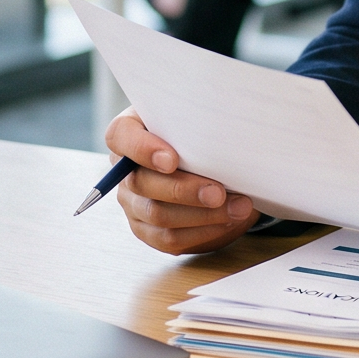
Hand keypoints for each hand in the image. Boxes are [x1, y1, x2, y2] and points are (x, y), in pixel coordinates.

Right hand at [105, 111, 256, 255]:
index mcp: (131, 132)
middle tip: (218, 193)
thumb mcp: (198, 119)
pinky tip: (227, 221)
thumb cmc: (201, 134)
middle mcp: (125, 170)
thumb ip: (199, 121)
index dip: (142, 149)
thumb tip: (225, 129)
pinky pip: (170, 238)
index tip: (172, 160)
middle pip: (142, 182)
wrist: (211, 165)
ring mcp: (134, 202)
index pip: (120, 136)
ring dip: (202, 214)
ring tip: (237, 207)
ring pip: (158, 214)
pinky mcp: (148, 230)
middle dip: (184, 190)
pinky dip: (202, 231)